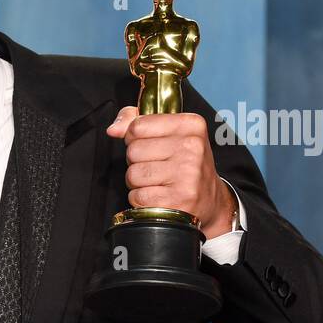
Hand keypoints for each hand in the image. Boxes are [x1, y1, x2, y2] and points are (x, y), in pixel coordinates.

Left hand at [106, 106, 234, 238]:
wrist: (209, 200)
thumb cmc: (184, 164)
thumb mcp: (170, 134)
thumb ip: (137, 122)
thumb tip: (113, 129)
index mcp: (191, 125)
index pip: (138, 126)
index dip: (134, 138)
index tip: (149, 144)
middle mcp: (192, 147)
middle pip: (133, 151)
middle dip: (136, 162)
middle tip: (156, 167)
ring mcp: (187, 174)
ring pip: (133, 174)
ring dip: (138, 182)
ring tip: (158, 182)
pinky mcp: (178, 199)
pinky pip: (138, 196)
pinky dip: (141, 199)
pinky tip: (159, 196)